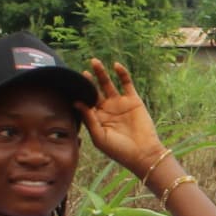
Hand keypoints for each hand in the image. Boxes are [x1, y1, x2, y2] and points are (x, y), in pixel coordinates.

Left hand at [80, 59, 171, 179]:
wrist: (143, 153)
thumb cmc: (119, 150)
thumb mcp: (99, 136)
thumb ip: (89, 119)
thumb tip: (77, 102)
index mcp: (97, 119)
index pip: (86, 102)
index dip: (80, 93)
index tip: (72, 84)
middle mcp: (107, 109)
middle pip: (95, 91)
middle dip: (88, 81)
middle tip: (80, 71)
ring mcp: (120, 103)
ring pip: (108, 84)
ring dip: (102, 73)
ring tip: (94, 61)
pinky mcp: (133, 100)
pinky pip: (127, 84)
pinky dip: (122, 74)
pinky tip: (116, 65)